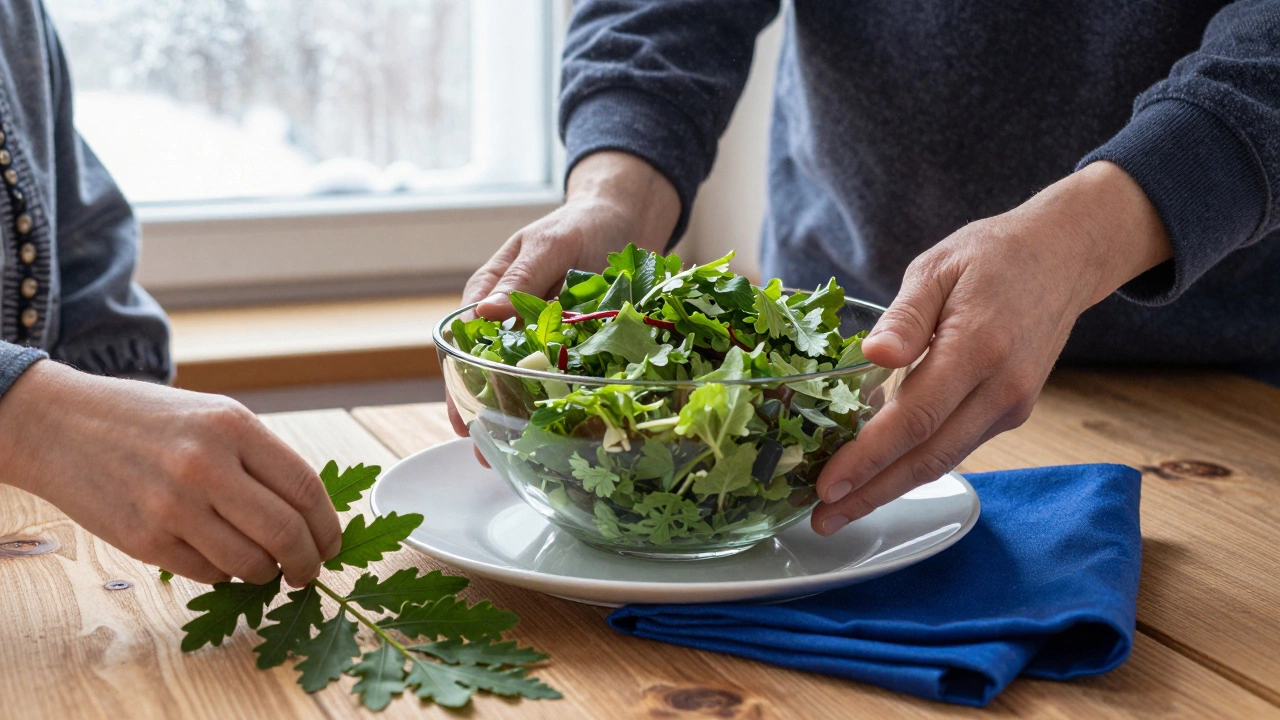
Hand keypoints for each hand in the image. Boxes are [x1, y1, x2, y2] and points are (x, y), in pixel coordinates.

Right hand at [0, 361, 341, 585]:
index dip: (328, 526)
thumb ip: (262, 459)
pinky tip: (221, 558)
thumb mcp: (215, 416)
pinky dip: (225, 574)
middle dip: (307, 562)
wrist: (62, 426)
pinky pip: (208, 573)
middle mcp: (206, 466)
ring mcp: (173, 507)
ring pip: (248, 564)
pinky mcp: (145, 541)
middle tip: (308, 571)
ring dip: (267, 573)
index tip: (331, 544)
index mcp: (233, 427)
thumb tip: (311, 514)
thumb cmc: (150, 421)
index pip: (305, 489)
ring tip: (266, 566)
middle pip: (285, 533)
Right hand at [447, 150, 679, 440]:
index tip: (462, 418)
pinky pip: (564, 378)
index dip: (459, 384)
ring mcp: (543, 336)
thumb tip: (483, 312)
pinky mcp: (574, 345)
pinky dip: (559, 402)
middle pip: (487, 372)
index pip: (463, 345)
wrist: (625, 218)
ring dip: (520, 415)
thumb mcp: (548, 245)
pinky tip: (561, 428)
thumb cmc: (579, 224)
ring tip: (518, 452)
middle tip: (487, 451)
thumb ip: (519, 279)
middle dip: (486, 413)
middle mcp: (510, 320)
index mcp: (490, 293)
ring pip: (523, 382)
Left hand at [811, 161, 1172, 534]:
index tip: (826, 484)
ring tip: (840, 507)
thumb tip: (872, 356)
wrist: (1064, 254)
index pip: (914, 419)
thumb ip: (904, 317)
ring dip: (890, 488)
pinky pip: (956, 445)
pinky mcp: (1012, 411)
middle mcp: (1001, 388)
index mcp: (979, 347)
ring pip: (943, 460)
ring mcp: (1012, 404)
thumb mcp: (937, 267)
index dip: (868, 458)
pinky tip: (877, 469)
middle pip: (929, 457)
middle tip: (822, 519)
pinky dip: (914, 462)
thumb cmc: (991, 256)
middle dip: (871, 494)